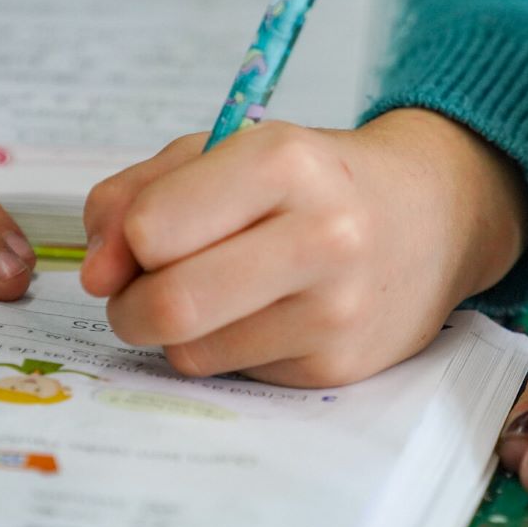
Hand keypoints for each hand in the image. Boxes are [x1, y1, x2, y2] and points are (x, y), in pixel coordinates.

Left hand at [80, 109, 527, 386]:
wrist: (431, 217)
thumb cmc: (309, 180)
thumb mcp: (224, 152)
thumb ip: (136, 195)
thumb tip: (96, 274)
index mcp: (283, 161)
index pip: (153, 229)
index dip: (125, 244)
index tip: (138, 242)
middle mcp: (322, 235)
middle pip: (169, 304)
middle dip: (129, 306)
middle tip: (139, 292)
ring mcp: (337, 308)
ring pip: (191, 351)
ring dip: (174, 333)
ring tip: (210, 296)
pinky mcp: (339, 367)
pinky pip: (232, 374)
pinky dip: (224, 350)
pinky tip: (262, 316)